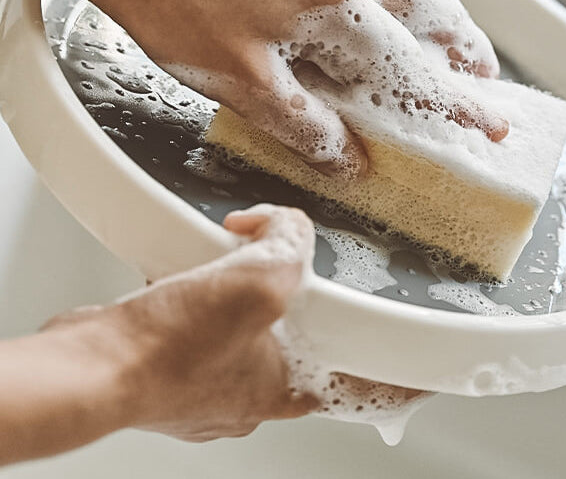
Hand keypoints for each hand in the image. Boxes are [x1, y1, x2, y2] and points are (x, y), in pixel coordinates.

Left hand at [0, 0, 504, 178]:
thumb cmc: (183, 13)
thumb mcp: (247, 86)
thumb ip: (306, 126)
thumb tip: (348, 159)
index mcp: (338, 5)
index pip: (410, 65)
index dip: (451, 103)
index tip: (489, 125)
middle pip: (426, 8)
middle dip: (462, 45)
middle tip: (484, 78)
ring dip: (427, 23)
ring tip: (440, 54)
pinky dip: (387, 8)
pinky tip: (372, 25)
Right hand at [41, 205, 424, 445]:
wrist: (89, 368)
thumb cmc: (166, 350)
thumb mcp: (258, 279)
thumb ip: (290, 243)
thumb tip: (286, 226)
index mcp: (284, 388)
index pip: (362, 384)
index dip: (394, 372)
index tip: (423, 369)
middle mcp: (247, 393)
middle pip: (298, 342)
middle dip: (298, 301)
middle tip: (292, 269)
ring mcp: (206, 382)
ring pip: (245, 328)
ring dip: (240, 289)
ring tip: (229, 259)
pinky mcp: (169, 365)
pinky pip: (199, 321)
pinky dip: (199, 290)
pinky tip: (188, 268)